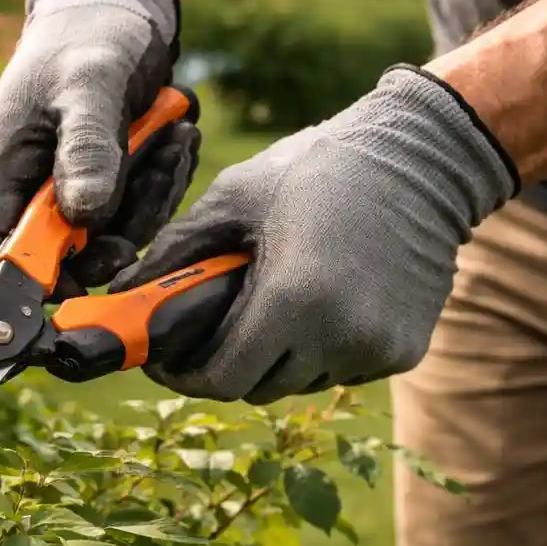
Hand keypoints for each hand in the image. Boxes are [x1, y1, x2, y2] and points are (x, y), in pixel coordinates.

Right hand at [0, 0, 197, 284]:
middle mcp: (29, 183)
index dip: (30, 280)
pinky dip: (163, 182)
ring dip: (151, 199)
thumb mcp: (91, 84)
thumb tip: (84, 219)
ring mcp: (68, 184)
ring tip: (174, 139)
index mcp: (2, 164)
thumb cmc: (92, 32)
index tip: (85, 276)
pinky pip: (135, 210)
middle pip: (63, 255)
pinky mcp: (105, 180)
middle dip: (115, 235)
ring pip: (108, 236)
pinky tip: (178, 137)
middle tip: (154, 186)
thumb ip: (86, 150)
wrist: (120, 0)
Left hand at [112, 66, 517, 402]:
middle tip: (211, 328)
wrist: (423, 158)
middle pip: (257, 387)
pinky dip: (322, 350)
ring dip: (277, 357)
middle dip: (226, 363)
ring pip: (300, 382)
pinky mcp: (405, 351)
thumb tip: (123, 293)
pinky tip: (321, 303)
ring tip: (272, 305)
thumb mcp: (235, 197)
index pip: (222, 379)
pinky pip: (341, 370)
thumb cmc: (318, 166)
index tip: (166, 359)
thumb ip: (176, 250)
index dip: (185, 375)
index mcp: (293, 299)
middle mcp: (339, 337)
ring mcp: (376, 349)